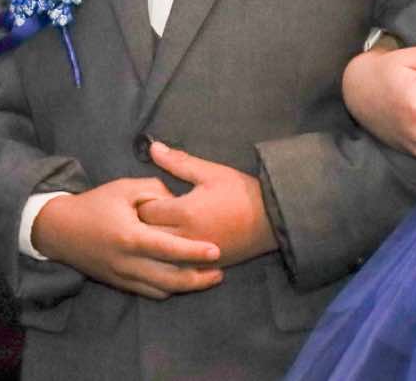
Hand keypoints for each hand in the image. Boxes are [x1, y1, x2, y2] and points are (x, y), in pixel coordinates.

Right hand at [31, 178, 221, 299]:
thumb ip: (156, 192)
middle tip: (220, 272)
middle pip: (169, 279)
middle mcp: (127, 262)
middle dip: (198, 279)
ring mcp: (122, 276)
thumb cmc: (96, 204)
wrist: (60, 230)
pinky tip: (182, 280)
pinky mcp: (119, 283)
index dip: (194, 251)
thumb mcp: (125, 188)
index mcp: (130, 237)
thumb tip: (179, 202)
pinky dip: (168, 288)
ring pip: (161, 290)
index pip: (169, 249)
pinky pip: (149, 292)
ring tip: (208, 278)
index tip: (216, 250)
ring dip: (186, 287)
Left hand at [137, 141, 277, 266]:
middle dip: (144, 224)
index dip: (143, 202)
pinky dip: (169, 259)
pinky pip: (175, 268)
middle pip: (147, 235)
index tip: (150, 197)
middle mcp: (184, 238)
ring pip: (158, 255)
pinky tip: (172, 250)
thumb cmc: (241, 192)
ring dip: (154, 243)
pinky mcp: (203, 267)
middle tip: (151, 214)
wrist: (272, 219)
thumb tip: (153, 148)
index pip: (145, 211)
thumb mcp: (211, 172)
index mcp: (184, 212)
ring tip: (159, 231)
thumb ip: (179, 162)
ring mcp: (193, 257)